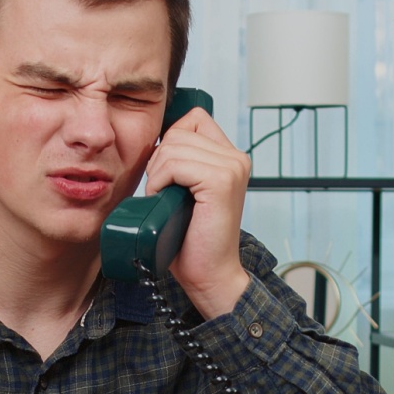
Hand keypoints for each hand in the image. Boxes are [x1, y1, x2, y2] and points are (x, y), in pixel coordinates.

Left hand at [143, 106, 251, 318]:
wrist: (208, 274)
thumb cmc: (191, 238)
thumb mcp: (185, 189)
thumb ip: (181, 160)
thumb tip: (156, 137)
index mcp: (230, 157)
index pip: (192, 119)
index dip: (170, 142)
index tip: (168, 175)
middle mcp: (236, 157)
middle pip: (178, 132)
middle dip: (159, 162)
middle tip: (164, 194)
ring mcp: (232, 168)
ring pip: (172, 147)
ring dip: (158, 175)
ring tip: (166, 201)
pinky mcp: (221, 181)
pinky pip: (174, 164)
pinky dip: (160, 182)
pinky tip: (166, 202)